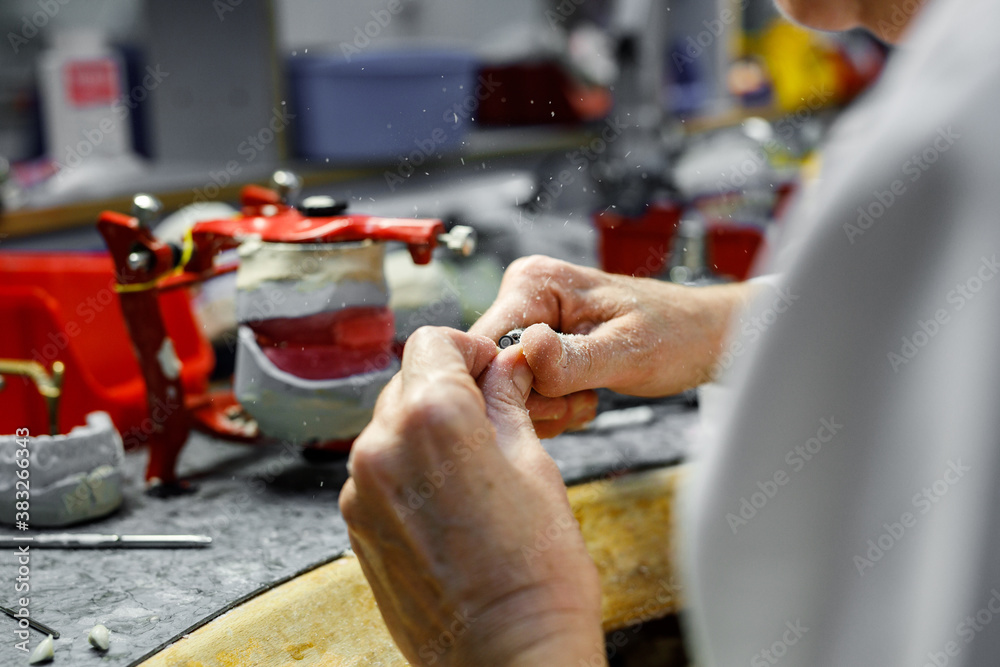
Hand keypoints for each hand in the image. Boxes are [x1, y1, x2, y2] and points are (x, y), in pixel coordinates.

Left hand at [340, 327, 604, 666]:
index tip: (492, 370)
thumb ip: (507, 405)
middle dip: (448, 387)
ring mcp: (362, 489)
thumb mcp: (536, 468)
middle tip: (492, 416)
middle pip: (407, 380)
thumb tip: (507, 368)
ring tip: (474, 466)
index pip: (432, 341)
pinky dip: (408, 467)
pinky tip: (449, 500)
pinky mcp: (357, 525)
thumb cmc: (537, 574)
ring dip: (426, 427)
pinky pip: (379, 469)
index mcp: (433, 417)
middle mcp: (382, 445)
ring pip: (390, 424)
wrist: (505, 658)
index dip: (469, 350)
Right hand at [470, 256, 749, 436]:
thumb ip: (573, 359)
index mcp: (535, 282)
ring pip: (505, 385)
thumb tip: (525, 352)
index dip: (510, 386)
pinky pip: (523, 389)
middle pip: (490, 370)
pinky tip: (583, 398)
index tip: (558, 400)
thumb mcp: (628, 352)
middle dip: (534, 399)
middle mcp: (522, 296)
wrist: (701, 337)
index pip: (484, 346)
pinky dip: (552, 406)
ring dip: (547, 407)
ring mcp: (528, 321)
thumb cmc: (676, 334)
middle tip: (583, 401)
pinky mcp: (537, 346)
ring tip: (588, 397)